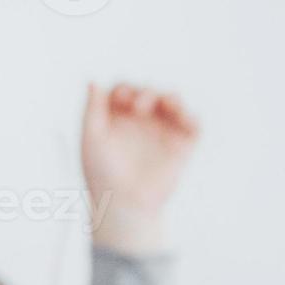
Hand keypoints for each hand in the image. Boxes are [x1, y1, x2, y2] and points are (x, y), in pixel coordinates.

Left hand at [81, 82, 199, 253]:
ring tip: (167, 103)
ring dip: (171, 98)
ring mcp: (162, 131)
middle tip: (140, 106)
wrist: (123, 203)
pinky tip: (182, 116)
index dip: (124, 89)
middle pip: (149, 93)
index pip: (124, 91)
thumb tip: (93, 80)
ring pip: (173, 103)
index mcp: (117, 117)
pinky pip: (193, 124)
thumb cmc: (101, 173)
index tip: (121, 98)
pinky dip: (191, 117)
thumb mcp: (92, 138)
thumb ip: (93, 109)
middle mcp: (141, 121)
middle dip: (146, 93)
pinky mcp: (182, 144)